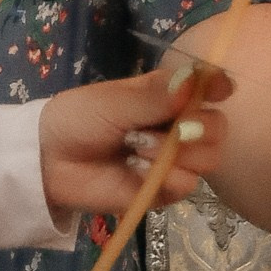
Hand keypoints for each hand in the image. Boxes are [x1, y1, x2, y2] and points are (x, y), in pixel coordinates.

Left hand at [36, 62, 231, 221]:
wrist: (50, 160)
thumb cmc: (79, 119)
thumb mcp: (113, 101)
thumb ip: (155, 96)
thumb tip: (194, 80)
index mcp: (168, 95)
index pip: (208, 87)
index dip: (219, 86)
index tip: (220, 89)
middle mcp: (178, 126)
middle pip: (217, 128)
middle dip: (200, 128)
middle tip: (176, 129)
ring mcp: (173, 160)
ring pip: (208, 159)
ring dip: (175, 153)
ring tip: (137, 148)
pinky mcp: (163, 191)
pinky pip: (185, 186)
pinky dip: (161, 177)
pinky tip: (134, 170)